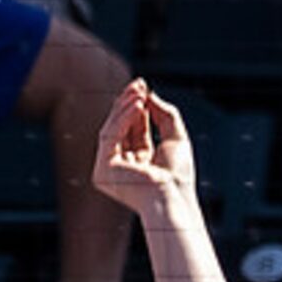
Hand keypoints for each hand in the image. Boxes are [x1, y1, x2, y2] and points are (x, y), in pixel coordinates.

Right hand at [92, 81, 200, 217]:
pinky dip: (122, 119)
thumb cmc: (178, 175)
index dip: (137, 107)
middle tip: (138, 84)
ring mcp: (110, 169)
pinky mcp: (102, 170)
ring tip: (139, 92)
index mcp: (141, 163)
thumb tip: (149, 94)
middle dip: (129, 104)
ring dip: (125, 107)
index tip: (143, 87)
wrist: (172, 197)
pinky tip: (137, 105)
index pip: (135, 129)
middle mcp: (124, 166)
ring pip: (112, 129)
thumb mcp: (176, 137)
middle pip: (121, 127)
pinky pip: (109, 136)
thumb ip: (165, 114)